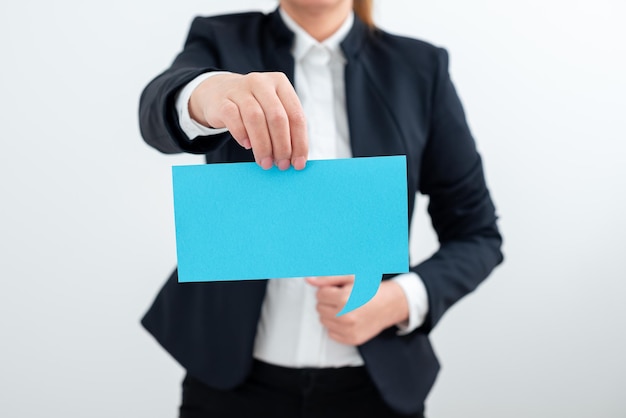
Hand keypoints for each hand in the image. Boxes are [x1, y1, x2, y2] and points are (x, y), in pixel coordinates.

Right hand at [189, 72, 307, 170]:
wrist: (218, 92)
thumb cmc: (254, 106)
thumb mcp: (272, 110)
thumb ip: (285, 130)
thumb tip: (295, 160)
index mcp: (280, 83)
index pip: (296, 115)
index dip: (299, 142)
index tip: (298, 163)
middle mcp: (261, 83)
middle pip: (277, 117)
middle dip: (282, 146)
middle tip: (281, 165)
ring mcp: (240, 89)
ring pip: (256, 119)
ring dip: (263, 146)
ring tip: (265, 162)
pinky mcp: (222, 100)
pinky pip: (234, 119)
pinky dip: (242, 135)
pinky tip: (247, 146)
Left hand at [306, 275, 409, 345]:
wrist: (390, 304)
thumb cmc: (370, 290)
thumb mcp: (350, 278)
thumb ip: (327, 279)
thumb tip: (309, 280)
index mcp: (344, 299)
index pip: (320, 294)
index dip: (329, 290)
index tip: (340, 290)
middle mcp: (345, 316)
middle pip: (319, 308)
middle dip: (329, 302)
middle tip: (345, 299)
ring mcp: (349, 330)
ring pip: (323, 321)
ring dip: (332, 314)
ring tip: (347, 308)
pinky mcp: (352, 339)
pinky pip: (331, 333)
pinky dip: (337, 326)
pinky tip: (349, 319)